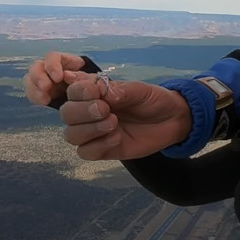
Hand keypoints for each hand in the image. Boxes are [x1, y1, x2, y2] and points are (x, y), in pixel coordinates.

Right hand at [22, 51, 86, 105]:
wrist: (87, 93)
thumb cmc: (88, 82)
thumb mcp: (88, 77)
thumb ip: (81, 76)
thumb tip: (69, 76)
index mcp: (62, 60)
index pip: (52, 57)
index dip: (52, 66)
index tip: (58, 78)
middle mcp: (48, 67)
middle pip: (36, 67)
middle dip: (39, 77)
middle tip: (46, 87)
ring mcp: (42, 79)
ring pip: (30, 79)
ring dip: (35, 88)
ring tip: (45, 99)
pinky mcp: (40, 91)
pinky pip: (32, 92)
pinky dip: (36, 97)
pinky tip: (44, 102)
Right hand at [59, 76, 193, 160]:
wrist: (172, 120)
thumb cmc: (153, 100)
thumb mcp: (138, 90)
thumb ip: (117, 90)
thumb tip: (95, 86)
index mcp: (95, 92)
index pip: (72, 91)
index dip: (79, 92)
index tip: (97, 93)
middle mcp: (89, 111)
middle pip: (67, 113)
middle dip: (82, 112)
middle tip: (106, 110)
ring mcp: (94, 132)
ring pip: (72, 135)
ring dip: (89, 129)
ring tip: (114, 123)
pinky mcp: (102, 150)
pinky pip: (86, 152)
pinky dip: (98, 146)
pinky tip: (117, 138)